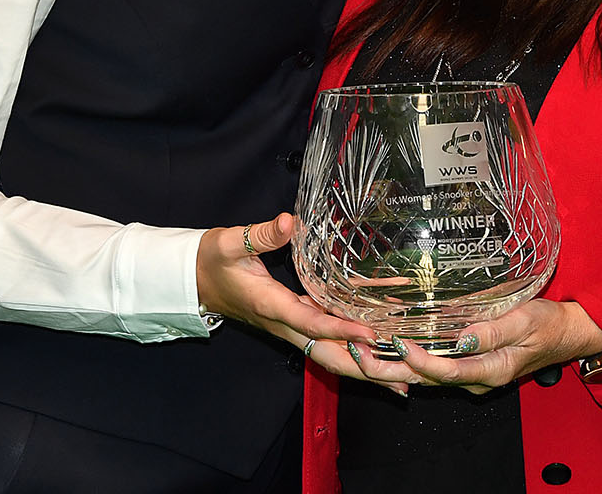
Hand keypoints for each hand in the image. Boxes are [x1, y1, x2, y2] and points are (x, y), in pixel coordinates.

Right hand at [195, 213, 396, 375]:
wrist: (194, 282)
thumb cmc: (212, 262)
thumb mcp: (231, 243)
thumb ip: (261, 234)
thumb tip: (289, 222)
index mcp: (272, 306)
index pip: (310, 324)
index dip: (340, 330)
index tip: (370, 334)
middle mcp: (285, 325)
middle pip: (329, 357)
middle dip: (367, 369)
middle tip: (406, 374)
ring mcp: (292, 329)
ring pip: (332, 358)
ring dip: (369, 370)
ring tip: (407, 379)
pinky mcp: (297, 325)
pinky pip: (330, 346)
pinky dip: (358, 355)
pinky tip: (383, 357)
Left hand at [352, 299, 601, 393]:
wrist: (565, 334)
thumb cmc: (547, 324)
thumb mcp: (525, 320)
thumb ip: (493, 331)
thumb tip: (462, 340)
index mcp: (491, 370)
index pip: (446, 372)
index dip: (419, 360)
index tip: (398, 343)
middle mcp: (476, 378)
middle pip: (426, 380)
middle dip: (389, 369)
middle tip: (358, 351)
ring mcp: (471, 374)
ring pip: (425, 376)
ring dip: (393, 365)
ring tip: (361, 348)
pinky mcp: (468, 365)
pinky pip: (434, 368)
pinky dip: (409, 360)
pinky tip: (389, 347)